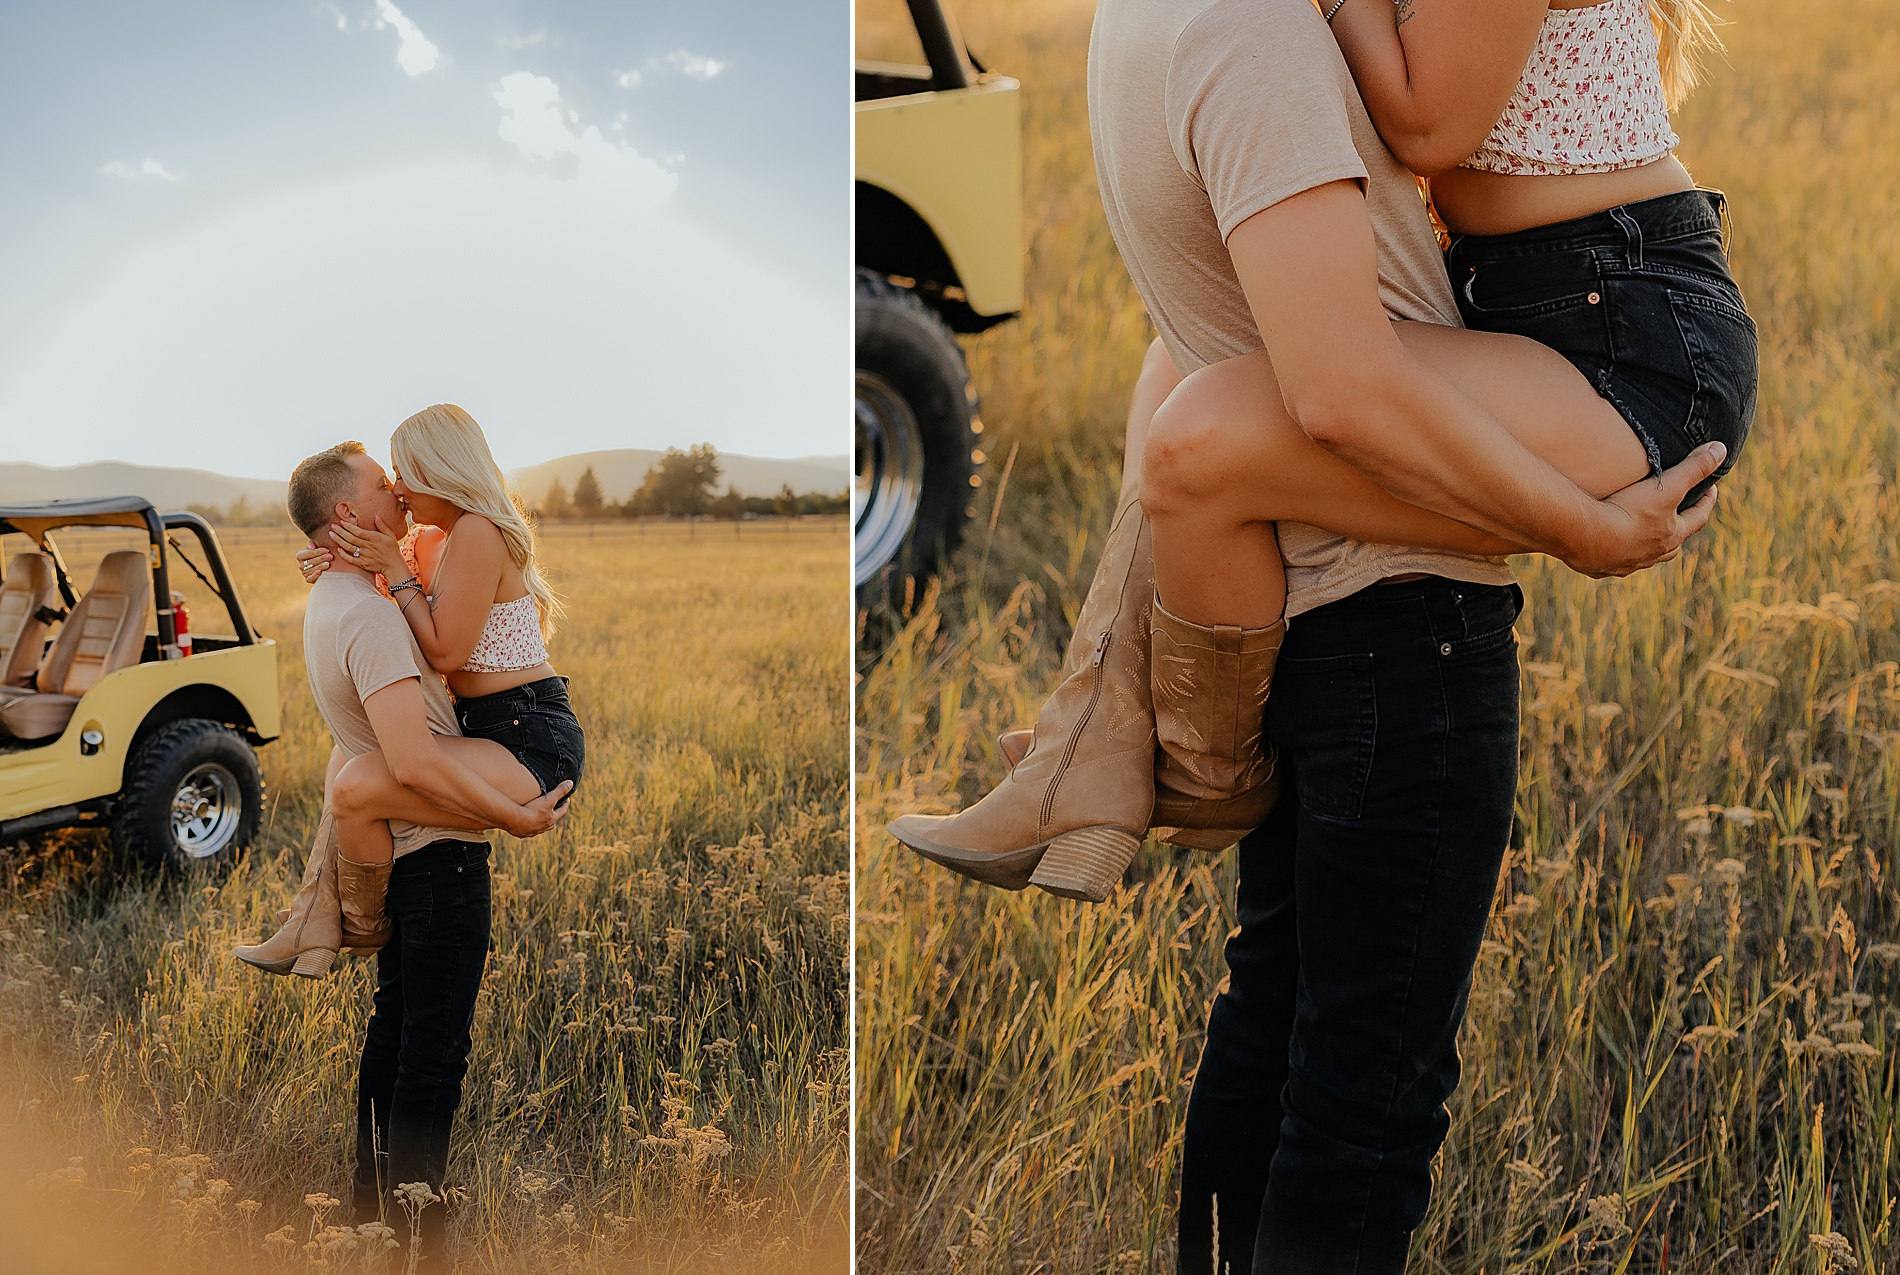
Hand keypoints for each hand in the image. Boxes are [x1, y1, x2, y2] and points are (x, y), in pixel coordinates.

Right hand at [296, 543, 332, 584]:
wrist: (325, 563)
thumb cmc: (320, 552)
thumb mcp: (316, 545)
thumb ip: (313, 543)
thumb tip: (312, 547)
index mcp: (300, 555)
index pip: (308, 553)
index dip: (318, 552)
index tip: (327, 550)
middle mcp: (301, 564)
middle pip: (311, 562)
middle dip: (321, 559)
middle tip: (330, 556)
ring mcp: (304, 573)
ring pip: (311, 570)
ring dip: (320, 566)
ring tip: (328, 564)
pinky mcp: (308, 579)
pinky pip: (310, 578)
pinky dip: (315, 576)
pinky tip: (320, 572)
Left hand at [331, 516, 404, 578]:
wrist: (394, 566)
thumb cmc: (392, 549)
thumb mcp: (390, 535)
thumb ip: (382, 526)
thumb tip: (376, 516)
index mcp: (374, 538)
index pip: (358, 531)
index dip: (349, 526)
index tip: (341, 522)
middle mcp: (368, 546)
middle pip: (351, 538)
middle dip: (340, 531)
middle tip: (332, 526)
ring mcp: (365, 556)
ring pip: (349, 547)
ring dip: (339, 540)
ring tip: (331, 534)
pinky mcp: (363, 564)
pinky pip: (351, 559)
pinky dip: (344, 555)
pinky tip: (338, 549)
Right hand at [507, 780, 574, 837]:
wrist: (516, 821)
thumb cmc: (534, 811)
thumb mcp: (549, 799)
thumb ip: (560, 791)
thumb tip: (570, 783)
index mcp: (551, 820)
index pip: (562, 811)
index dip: (565, 804)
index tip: (567, 799)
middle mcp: (544, 827)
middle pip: (552, 821)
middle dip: (554, 815)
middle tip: (553, 808)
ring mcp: (533, 831)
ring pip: (540, 827)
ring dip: (541, 822)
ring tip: (539, 816)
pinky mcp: (523, 833)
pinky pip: (527, 829)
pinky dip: (528, 826)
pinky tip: (524, 823)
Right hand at [1563, 442, 1725, 577]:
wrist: (1588, 537)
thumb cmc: (1629, 512)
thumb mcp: (1667, 487)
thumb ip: (1694, 468)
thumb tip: (1721, 450)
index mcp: (1672, 535)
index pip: (1698, 518)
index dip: (1706, 502)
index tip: (1711, 489)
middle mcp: (1653, 554)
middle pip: (1673, 545)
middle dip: (1677, 531)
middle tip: (1678, 518)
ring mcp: (1627, 563)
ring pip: (1644, 557)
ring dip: (1647, 547)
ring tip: (1642, 536)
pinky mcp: (1602, 568)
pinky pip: (1612, 563)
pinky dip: (1614, 555)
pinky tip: (1606, 549)